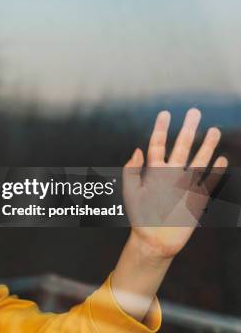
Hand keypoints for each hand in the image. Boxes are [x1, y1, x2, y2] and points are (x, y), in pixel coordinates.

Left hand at [123, 108, 227, 259]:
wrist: (154, 240)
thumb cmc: (139, 216)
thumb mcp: (130, 191)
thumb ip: (132, 170)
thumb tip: (138, 149)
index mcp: (153, 171)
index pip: (157, 144)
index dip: (161, 129)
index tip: (166, 113)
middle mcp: (170, 174)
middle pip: (181, 147)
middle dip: (188, 130)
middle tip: (195, 111)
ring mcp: (185, 184)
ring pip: (198, 160)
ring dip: (206, 146)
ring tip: (214, 130)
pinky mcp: (197, 197)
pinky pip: (208, 181)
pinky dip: (216, 170)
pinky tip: (222, 158)